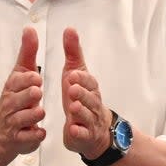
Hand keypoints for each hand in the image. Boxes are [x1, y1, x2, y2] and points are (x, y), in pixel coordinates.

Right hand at [0, 27, 45, 154]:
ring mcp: (15, 123)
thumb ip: (28, 52)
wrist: (0, 131)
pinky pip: (29, 138)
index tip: (36, 77)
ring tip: (39, 111)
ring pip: (24, 119)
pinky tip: (40, 132)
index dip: (27, 79)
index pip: (17, 81)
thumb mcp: (20, 73)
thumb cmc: (14, 98)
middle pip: (19, 99)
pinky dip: (34, 136)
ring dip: (32, 115)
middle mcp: (11, 105)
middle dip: (28, 95)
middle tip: (37, 92)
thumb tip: (29, 29)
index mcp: (12, 88)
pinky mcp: (22, 140)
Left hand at [61, 27, 110, 157]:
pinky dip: (79, 132)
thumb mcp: (76, 73)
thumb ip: (73, 52)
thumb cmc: (82, 97)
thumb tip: (69, 29)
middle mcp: (93, 104)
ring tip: (73, 107)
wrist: (95, 130)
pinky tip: (72, 129)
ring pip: (87, 116)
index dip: (82, 79)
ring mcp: (90, 121)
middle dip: (82, 93)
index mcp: (90, 88)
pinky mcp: (84, 136)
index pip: (89, 82)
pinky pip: (83, 135)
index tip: (72, 74)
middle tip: (71, 89)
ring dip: (81, 111)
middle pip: (90, 98)